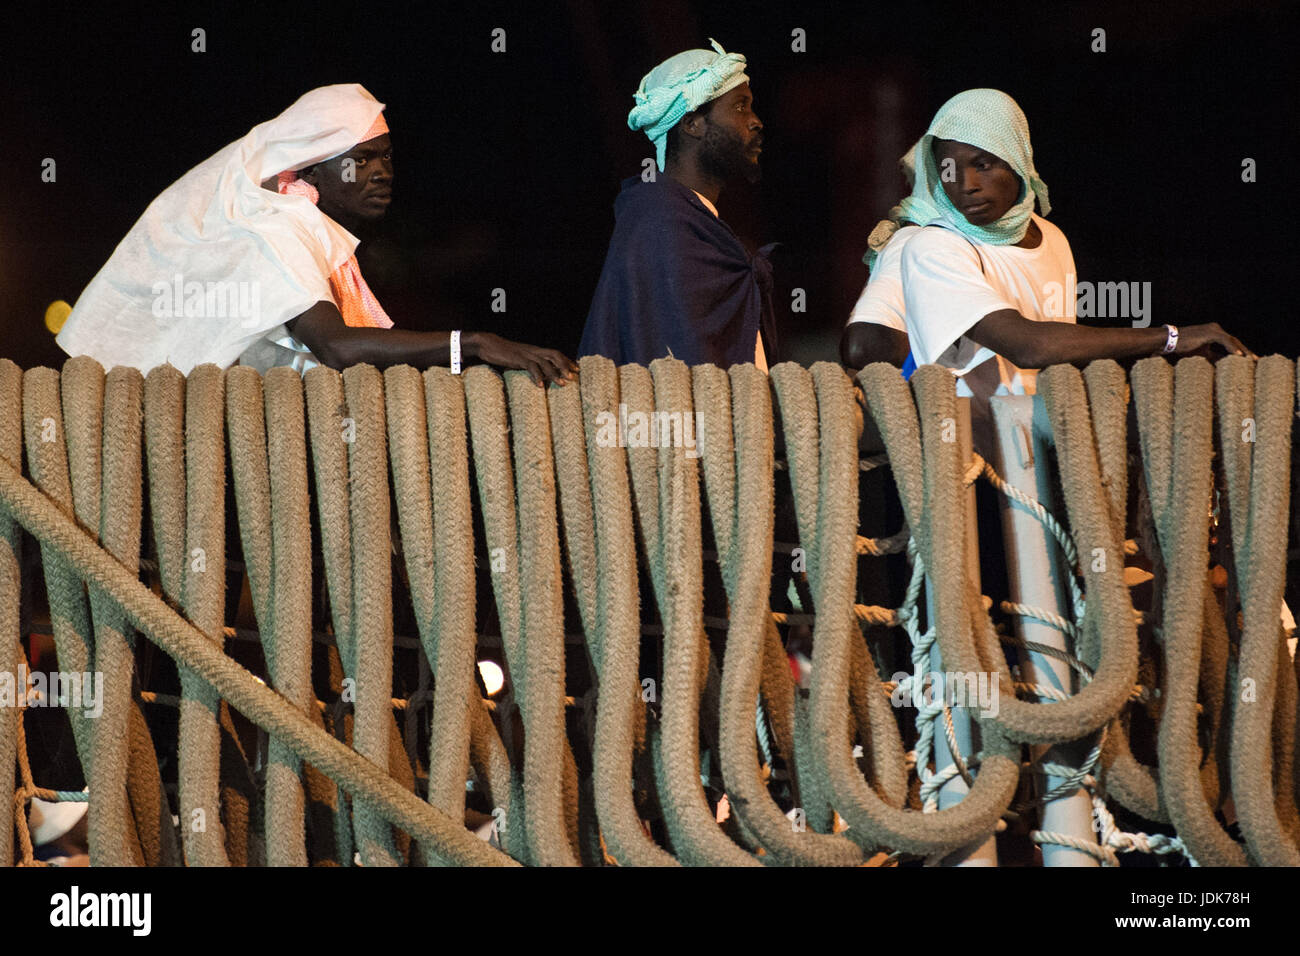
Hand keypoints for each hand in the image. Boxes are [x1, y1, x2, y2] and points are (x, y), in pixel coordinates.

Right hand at [465, 332, 579, 385]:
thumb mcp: (518, 358)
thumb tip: (537, 375)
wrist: (487, 344)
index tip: (576, 369)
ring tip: (562, 384)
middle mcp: (533, 350)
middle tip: (573, 377)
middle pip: (554, 355)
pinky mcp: (518, 358)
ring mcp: (526, 353)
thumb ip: (528, 364)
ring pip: (545, 362)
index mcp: (535, 350)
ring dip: (554, 373)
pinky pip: (531, 367)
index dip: (566, 361)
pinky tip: (540, 386)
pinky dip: (537, 376)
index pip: (555, 353)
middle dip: (565, 365)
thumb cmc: (502, 353)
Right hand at [1174, 323, 1255, 359]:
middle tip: (1256, 361)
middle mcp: (1216, 329)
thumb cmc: (1182, 347)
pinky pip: (1226, 341)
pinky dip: (1233, 348)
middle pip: (1235, 341)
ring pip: (1233, 340)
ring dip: (1243, 351)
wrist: (1170, 340)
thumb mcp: (1201, 354)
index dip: (1240, 351)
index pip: (1231, 343)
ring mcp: (1214, 329)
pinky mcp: (1211, 332)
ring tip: (1251, 360)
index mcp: (1214, 333)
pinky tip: (1240, 356)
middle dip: (1246, 351)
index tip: (1248, 361)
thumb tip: (1223, 366)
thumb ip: (1213, 357)